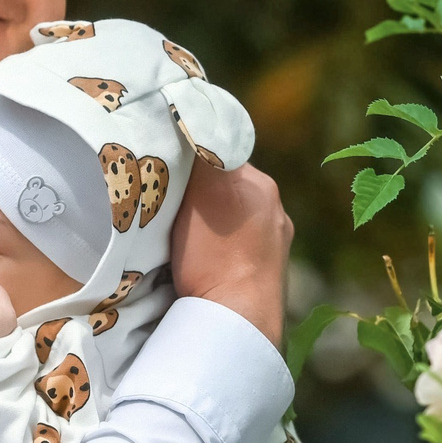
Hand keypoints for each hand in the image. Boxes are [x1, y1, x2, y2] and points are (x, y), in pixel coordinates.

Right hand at [168, 161, 292, 347]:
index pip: (220, 156)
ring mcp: (275, 249)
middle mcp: (275, 213)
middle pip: (226, 190)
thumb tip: (194, 118)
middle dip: (200, 195)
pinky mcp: (267, 280)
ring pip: (232, 223)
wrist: (237, 324)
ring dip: (210, 226)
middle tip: (168, 206)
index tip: (166, 168)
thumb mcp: (202, 190)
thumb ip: (202, 153)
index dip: (190, 159)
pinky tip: (202, 266)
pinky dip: (221, 253)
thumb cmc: (216, 255)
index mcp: (261, 185)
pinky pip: (238, 253)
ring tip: (182, 240)